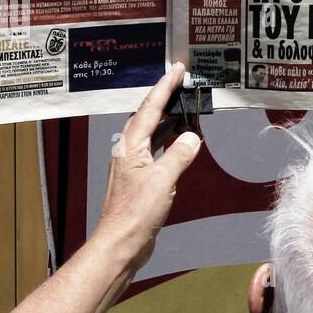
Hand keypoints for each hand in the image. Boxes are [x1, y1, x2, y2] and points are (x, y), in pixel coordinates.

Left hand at [94, 63, 201, 273]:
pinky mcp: (138, 181)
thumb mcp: (163, 180)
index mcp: (131, 146)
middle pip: (147, 117)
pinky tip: (179, 145)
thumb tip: (191, 138)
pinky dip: (168, 143)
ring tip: (186, 110)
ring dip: (168, 122)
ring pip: (151, 134)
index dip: (165, 87)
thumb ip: (179, 155)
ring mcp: (132, 166)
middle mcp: (128, 151)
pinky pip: (155, 152)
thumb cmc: (136, 213)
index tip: (177, 69)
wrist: (120, 243)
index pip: (150, 108)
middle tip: (183, 85)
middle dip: (165, 100)